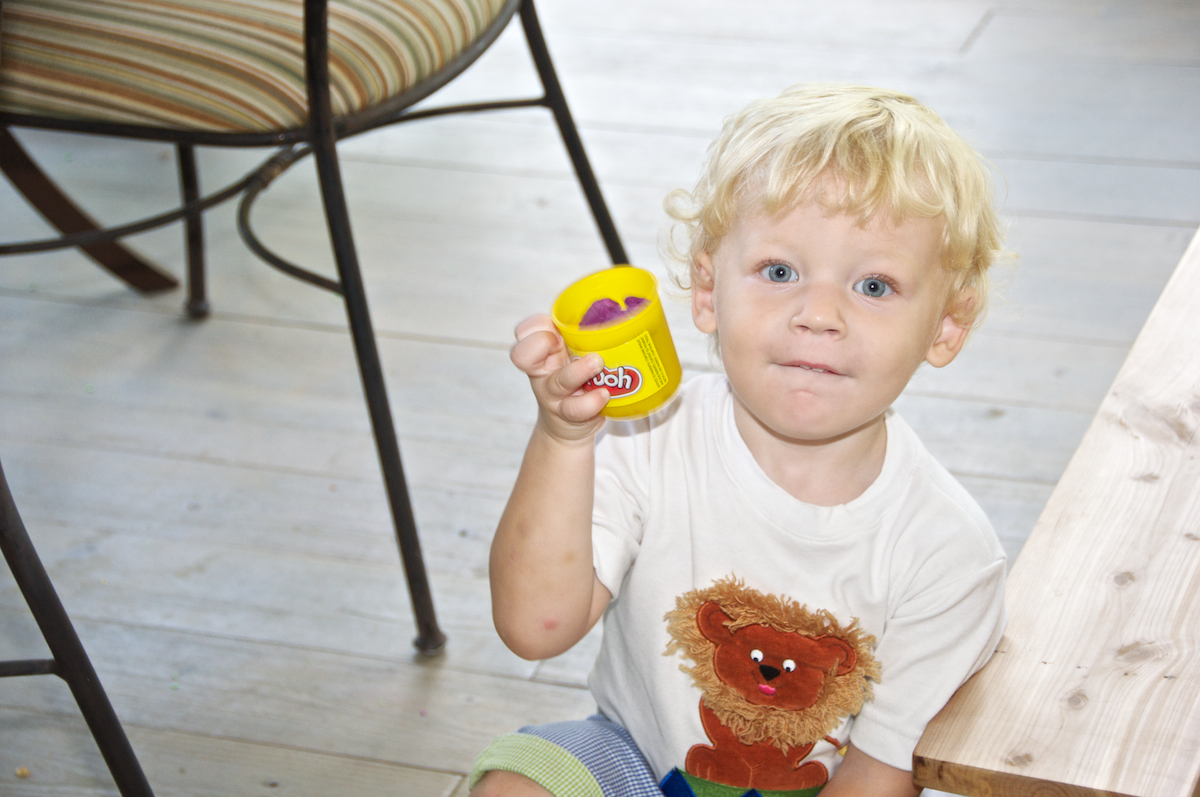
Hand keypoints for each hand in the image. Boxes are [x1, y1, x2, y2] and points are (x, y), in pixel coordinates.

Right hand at [510, 315, 608, 440]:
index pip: (526, 331)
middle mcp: (543, 371)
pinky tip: (603, 395)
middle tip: (558, 342)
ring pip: (558, 381)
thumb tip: (642, 306)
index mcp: (546, 350)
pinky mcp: (567, 415)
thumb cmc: (578, 381)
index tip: (555, 329)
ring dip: (578, 371)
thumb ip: (595, 334)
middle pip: (521, 355)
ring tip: (597, 363)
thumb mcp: (577, 355)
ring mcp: (553, 394)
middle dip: (539, 344)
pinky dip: (590, 401)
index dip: (535, 326)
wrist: (569, 427)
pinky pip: (575, 408)